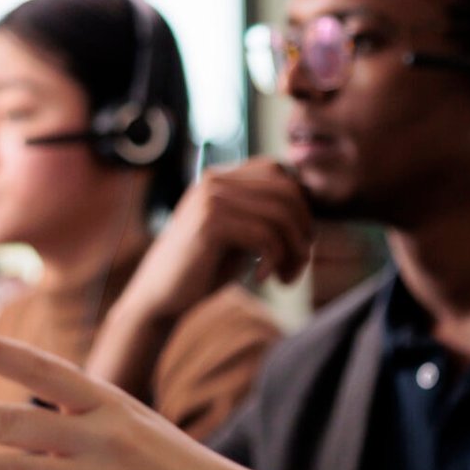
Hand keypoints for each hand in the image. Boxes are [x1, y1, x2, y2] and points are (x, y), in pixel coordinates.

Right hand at [120, 159, 312, 323]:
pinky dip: (274, 260)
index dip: (301, 206)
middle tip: (299, 266)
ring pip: (281, 216)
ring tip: (286, 278)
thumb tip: (310, 212)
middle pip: (287, 193)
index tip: (300, 243)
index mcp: (221, 178)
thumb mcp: (241, 236)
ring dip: (294, 252)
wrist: (159, 298)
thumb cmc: (204, 270)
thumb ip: (266, 218)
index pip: (279, 172)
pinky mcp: (209, 223)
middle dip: (304, 232)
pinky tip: (262, 278)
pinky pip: (264, 236)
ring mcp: (210, 198)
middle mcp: (215, 180)